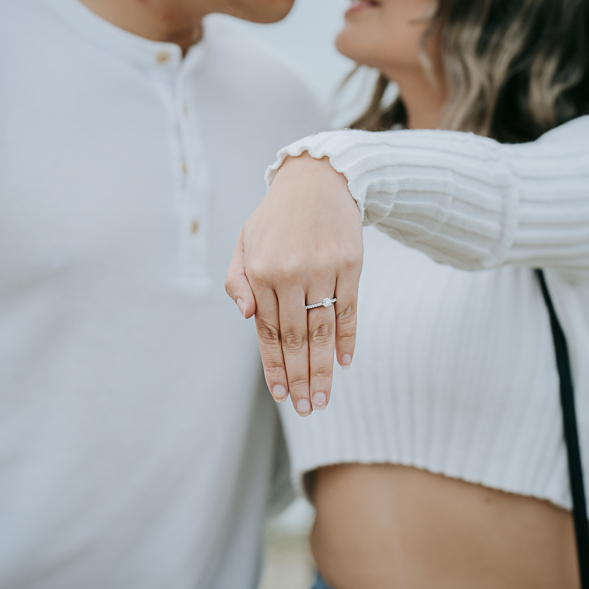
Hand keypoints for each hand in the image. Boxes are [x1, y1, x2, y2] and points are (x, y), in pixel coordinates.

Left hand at [225, 154, 362, 415]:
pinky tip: (345, 362)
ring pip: (321, 330)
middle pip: (295, 338)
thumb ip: (238, 281)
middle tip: (306, 409)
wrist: (318, 179)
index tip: (281, 395)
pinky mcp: (350, 265)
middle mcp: (289, 273)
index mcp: (260, 271)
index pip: (266, 331)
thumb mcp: (245, 241)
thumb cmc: (276, 217)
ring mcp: (322, 269)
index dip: (274, 366)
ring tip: (322, 398)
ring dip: (323, 368)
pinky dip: (347, 338)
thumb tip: (247, 318)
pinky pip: (348, 310)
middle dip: (300, 378)